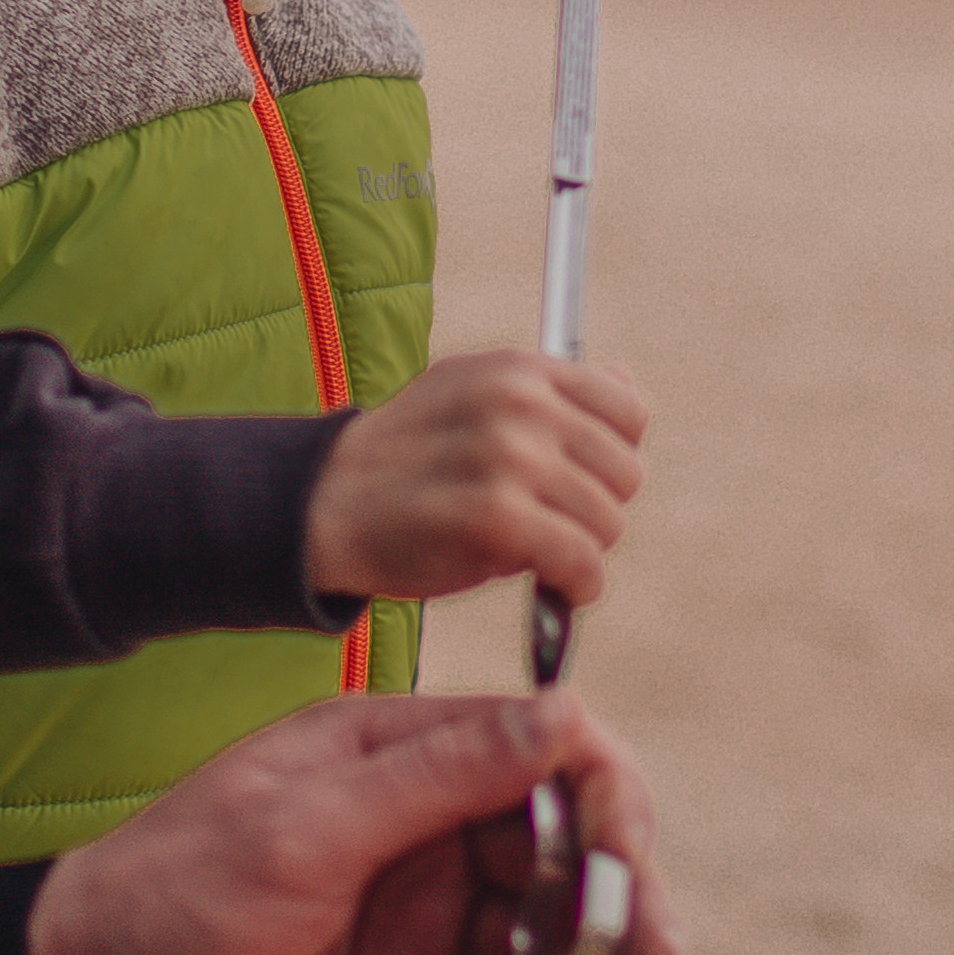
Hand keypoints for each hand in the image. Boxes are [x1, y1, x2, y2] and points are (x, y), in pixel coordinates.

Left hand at [27, 688, 688, 954]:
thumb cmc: (172, 897)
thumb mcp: (305, 828)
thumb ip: (439, 778)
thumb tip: (566, 715)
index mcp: (396, 755)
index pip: (545, 755)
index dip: (607, 804)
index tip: (631, 862)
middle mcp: (424, 834)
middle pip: (570, 861)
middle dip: (621, 916)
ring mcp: (421, 928)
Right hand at [302, 349, 645, 609]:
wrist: (324, 504)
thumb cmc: (408, 461)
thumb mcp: (473, 396)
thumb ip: (549, 394)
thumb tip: (629, 385)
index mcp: (517, 368)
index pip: (628, 411)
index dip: (609, 457)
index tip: (572, 483)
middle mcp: (518, 402)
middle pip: (625, 472)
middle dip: (595, 507)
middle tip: (547, 524)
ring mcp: (508, 456)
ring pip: (608, 521)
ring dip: (581, 551)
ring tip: (536, 551)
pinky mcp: (497, 516)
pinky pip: (581, 561)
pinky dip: (577, 585)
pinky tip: (553, 586)